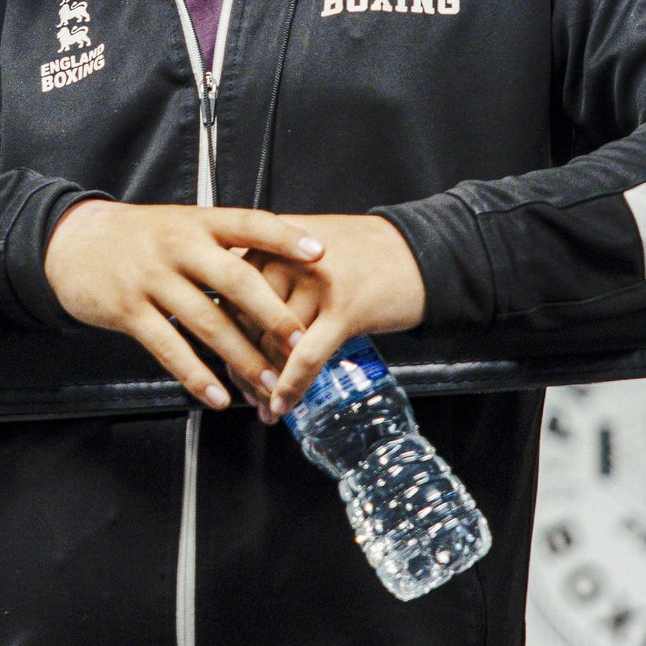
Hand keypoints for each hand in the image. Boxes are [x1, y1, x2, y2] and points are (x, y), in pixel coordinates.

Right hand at [44, 202, 323, 409]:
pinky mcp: (127, 309)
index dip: (285, 237)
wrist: (72, 241)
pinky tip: (216, 395)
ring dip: (241, 355)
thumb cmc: (137, 236)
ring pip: (205, 320)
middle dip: (272, 313)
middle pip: (234, 278)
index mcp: (197, 222)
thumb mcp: (180, 224)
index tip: (319, 254)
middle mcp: (177, 246)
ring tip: (268, 382)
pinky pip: (168, 347)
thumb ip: (222, 242)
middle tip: (301, 341)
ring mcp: (151, 278)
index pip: (249, 222)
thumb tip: (277, 264)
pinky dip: (195, 375)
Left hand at [235, 214, 426, 420]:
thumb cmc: (363, 254)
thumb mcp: (305, 248)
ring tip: (264, 403)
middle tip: (246, 391)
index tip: (225, 362)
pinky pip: (307, 357)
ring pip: (274, 344)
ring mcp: (316, 284)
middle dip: (244, 365)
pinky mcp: (344, 309)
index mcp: (270, 241)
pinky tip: (282, 404)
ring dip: (266, 382)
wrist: (421, 250)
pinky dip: (291, 386)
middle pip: (247, 323)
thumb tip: (239, 323)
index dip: (224, 336)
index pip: (230, 295)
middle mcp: (287, 258)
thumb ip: (269, 272)